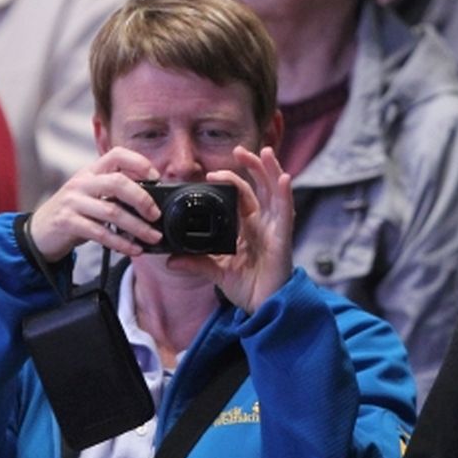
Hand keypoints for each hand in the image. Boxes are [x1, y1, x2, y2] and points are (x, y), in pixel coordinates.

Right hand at [28, 147, 163, 260]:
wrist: (39, 232)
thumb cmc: (73, 213)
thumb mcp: (92, 195)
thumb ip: (115, 192)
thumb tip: (151, 201)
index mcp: (91, 172)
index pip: (117, 155)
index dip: (139, 163)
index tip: (156, 178)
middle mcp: (82, 183)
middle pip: (118, 182)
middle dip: (143, 199)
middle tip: (156, 215)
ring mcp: (73, 202)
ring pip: (112, 211)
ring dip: (137, 227)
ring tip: (152, 237)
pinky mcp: (67, 222)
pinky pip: (100, 233)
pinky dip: (121, 243)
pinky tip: (134, 249)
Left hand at [166, 146, 293, 313]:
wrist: (263, 308)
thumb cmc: (248, 288)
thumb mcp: (216, 272)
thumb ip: (196, 263)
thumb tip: (171, 260)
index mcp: (249, 227)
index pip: (243, 196)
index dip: (231, 181)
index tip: (210, 174)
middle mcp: (264, 223)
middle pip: (261, 187)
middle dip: (253, 166)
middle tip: (239, 149)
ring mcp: (275, 228)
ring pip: (275, 192)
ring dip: (271, 170)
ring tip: (264, 152)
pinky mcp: (283, 238)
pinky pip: (286, 212)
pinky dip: (286, 193)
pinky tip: (285, 178)